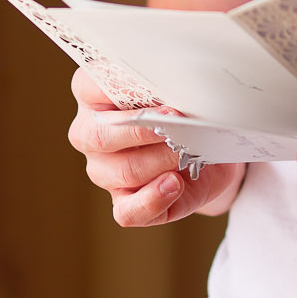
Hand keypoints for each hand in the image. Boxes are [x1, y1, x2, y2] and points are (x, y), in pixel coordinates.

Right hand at [67, 67, 243, 226]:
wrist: (208, 149)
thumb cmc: (180, 109)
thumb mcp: (170, 89)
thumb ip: (158, 88)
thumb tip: (166, 98)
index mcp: (91, 94)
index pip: (89, 86)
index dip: (122, 87)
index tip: (153, 88)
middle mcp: (89, 133)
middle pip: (100, 136)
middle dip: (142, 130)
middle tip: (175, 121)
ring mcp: (102, 171)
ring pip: (124, 171)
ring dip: (161, 160)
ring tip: (185, 150)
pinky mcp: (123, 202)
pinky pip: (128, 211)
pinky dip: (153, 199)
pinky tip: (174, 184)